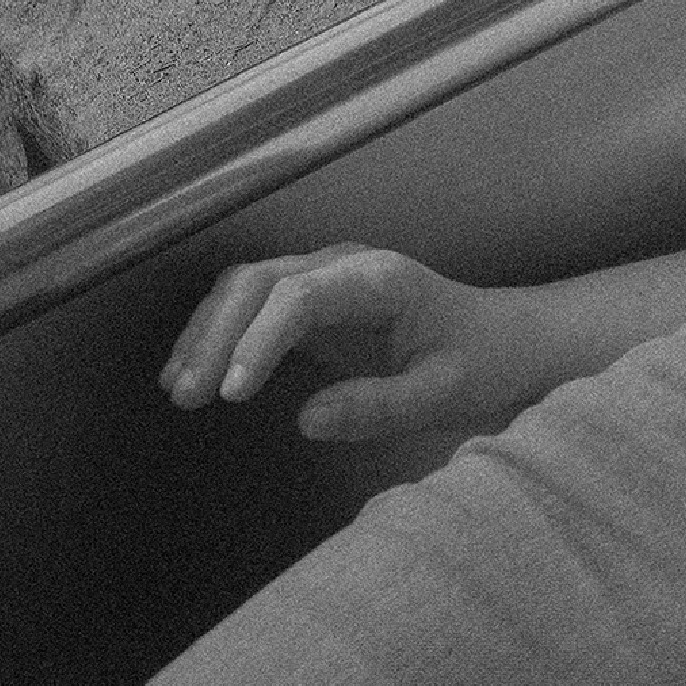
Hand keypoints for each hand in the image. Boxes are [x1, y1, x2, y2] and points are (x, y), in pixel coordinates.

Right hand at [157, 244, 535, 442]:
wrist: (505, 339)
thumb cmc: (481, 363)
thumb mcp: (445, 394)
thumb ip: (381, 407)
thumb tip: (307, 419)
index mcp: (383, 282)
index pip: (301, 297)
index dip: (260, 340)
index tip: (234, 392)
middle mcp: (348, 266)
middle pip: (260, 283)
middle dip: (216, 336)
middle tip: (188, 397)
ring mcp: (326, 276)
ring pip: (246, 286)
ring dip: (205, 332)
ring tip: (179, 390)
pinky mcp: (312, 298)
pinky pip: (250, 303)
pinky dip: (215, 333)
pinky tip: (191, 374)